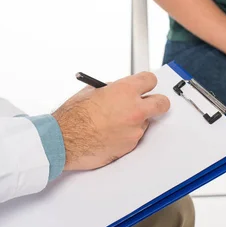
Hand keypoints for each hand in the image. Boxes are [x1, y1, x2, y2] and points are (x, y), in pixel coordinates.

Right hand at [52, 72, 169, 170]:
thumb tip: (121, 90)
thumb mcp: (92, 92)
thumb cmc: (73, 116)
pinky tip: (108, 134)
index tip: (144, 85)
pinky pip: (133, 137)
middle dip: (157, 103)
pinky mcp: (130, 146)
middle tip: (149, 104)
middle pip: (162, 103)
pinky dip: (125, 135)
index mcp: (125, 91)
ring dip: (135, 121)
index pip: (150, 80)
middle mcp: (135, 110)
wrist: (63, 141)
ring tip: (112, 123)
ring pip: (144, 122)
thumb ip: (113, 90)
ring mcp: (134, 130)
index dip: (146, 83)